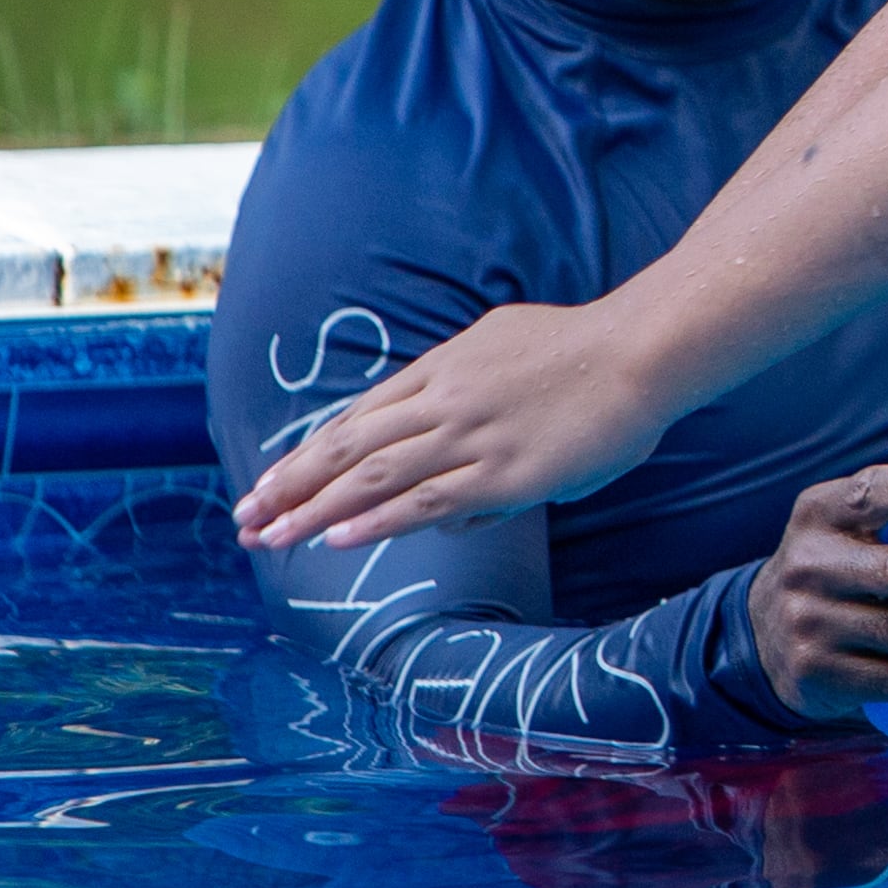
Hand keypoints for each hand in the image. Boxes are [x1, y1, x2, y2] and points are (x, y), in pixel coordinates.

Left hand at [232, 298, 675, 551]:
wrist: (642, 350)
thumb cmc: (587, 351)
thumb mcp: (510, 354)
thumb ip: (470, 405)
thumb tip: (453, 495)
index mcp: (442, 369)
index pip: (356, 418)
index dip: (308, 455)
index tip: (269, 483)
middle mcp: (444, 401)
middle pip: (349, 447)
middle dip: (291, 485)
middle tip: (245, 518)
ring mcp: (470, 436)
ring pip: (373, 476)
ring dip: (315, 509)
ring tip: (270, 537)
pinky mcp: (503, 472)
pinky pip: (426, 498)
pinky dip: (377, 519)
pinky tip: (338, 537)